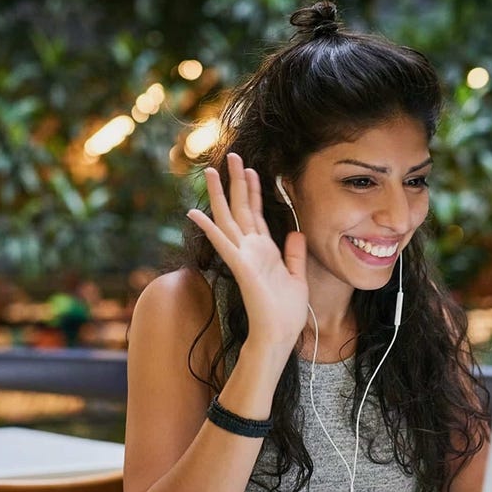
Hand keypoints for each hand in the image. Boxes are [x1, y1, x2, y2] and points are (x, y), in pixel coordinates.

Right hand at [187, 153, 307, 350]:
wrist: (279, 336)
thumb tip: (295, 232)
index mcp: (264, 251)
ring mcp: (244, 257)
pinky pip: (223, 243)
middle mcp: (251, 249)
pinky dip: (210, 228)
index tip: (251, 168)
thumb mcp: (297, 277)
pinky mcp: (241, 267)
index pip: (256, 213)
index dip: (253, 190)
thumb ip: (294, 254)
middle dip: (236, 181)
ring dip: (220, 195)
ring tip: (210, 171)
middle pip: (241, 208)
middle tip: (231, 155)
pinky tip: (194, 213)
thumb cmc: (286, 313)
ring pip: (228, 219)